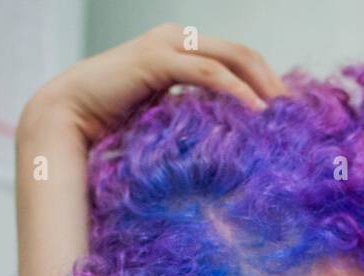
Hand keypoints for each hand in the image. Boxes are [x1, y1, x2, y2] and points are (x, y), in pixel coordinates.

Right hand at [23, 23, 286, 144]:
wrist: (65, 120)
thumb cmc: (110, 128)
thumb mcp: (165, 122)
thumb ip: (194, 120)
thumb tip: (229, 147)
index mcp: (181, 52)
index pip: (237, 60)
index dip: (266, 82)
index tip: (289, 114)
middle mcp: (177, 41)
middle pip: (243, 54)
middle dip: (274, 82)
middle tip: (298, 115)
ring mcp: (167, 45)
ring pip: (232, 58)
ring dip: (263, 85)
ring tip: (284, 116)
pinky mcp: (156, 60)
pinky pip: (208, 73)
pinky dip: (236, 91)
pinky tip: (256, 112)